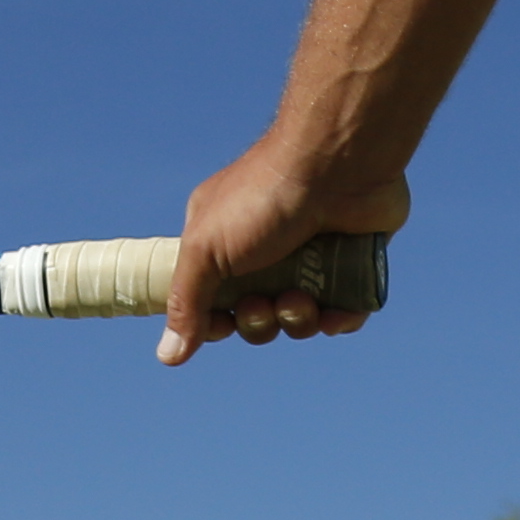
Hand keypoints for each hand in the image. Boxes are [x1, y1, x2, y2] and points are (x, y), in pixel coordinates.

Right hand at [159, 144, 405, 367]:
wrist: (338, 163)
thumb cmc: (265, 198)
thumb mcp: (205, 248)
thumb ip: (185, 302)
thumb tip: (167, 356)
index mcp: (224, 242)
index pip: (212, 301)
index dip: (216, 323)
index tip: (222, 324)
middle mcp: (266, 251)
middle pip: (256, 317)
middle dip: (259, 322)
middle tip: (265, 302)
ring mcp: (311, 257)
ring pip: (300, 319)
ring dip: (298, 321)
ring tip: (303, 298)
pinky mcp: (352, 262)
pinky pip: (346, 311)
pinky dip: (340, 319)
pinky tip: (336, 312)